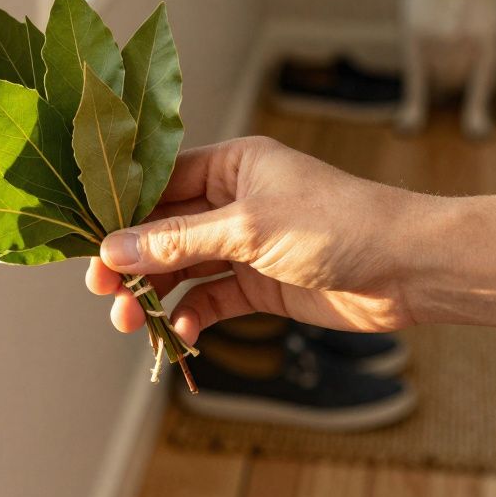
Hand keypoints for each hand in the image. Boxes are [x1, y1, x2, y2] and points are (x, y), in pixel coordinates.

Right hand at [86, 136, 426, 343]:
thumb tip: (113, 250)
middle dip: (133, 261)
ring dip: (156, 293)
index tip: (87, 242)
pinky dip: (193, 315)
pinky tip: (182, 332)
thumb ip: (178, 241)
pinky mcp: (261, 283)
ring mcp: (247, 244)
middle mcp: (235, 200)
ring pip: (184, 268)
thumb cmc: (337, 225)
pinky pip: (212, 298)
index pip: (160, 182)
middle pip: (165, 229)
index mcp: (233, 165)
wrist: (408, 269)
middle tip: (103, 291)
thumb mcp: (249, 228)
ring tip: (130, 322)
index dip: (122, 212)